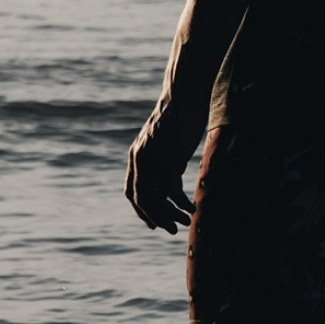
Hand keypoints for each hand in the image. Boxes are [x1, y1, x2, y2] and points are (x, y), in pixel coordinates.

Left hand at [124, 102, 202, 233]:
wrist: (184, 94)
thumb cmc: (179, 114)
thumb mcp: (165, 140)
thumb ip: (164, 158)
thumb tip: (173, 174)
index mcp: (136, 155)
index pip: (132, 191)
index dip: (141, 210)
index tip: (154, 222)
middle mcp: (139, 159)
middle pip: (141, 199)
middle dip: (155, 217)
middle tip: (171, 229)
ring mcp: (152, 160)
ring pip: (155, 198)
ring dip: (168, 215)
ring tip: (184, 222)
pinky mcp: (168, 159)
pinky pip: (171, 191)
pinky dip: (181, 203)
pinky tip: (192, 207)